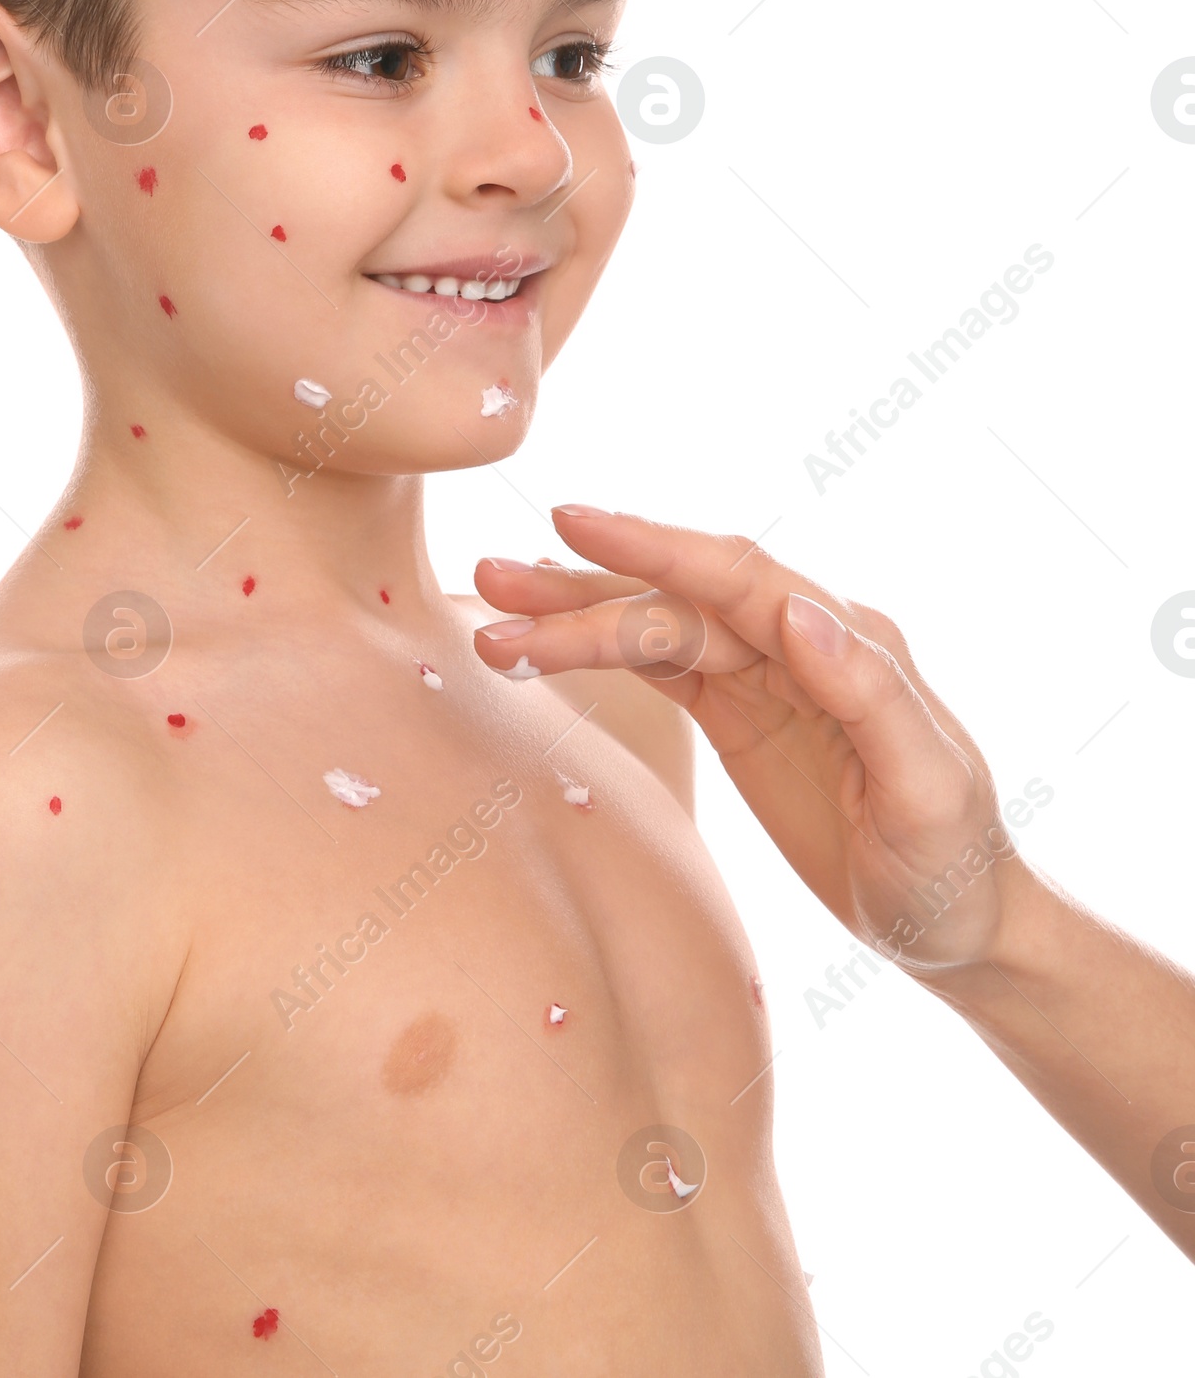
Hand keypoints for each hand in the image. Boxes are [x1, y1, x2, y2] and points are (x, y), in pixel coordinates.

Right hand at [472, 508, 1026, 973]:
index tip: (578, 524)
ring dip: (575, 616)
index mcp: (850, 640)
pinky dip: (598, 646)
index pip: (738, 577)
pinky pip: (658, 664)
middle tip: (492, 587)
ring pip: (656, 625)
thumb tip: (799, 609)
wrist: (961, 927)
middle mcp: (801, 640)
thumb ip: (871, 694)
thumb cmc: (955, 868)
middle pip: (678, 598)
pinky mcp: (739, 709)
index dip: (656, 548)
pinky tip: (543, 634)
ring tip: (490, 611)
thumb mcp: (930, 791)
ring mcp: (765, 673)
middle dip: (585, 590)